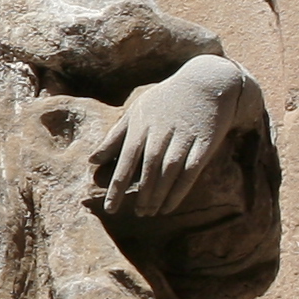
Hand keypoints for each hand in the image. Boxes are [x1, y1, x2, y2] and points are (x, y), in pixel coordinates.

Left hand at [93, 57, 259, 216]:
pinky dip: (179, 191)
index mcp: (141, 126)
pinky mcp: (204, 144)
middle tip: (135, 214)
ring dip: (158, 195)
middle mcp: (161, 134)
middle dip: (140, 194)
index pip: (125, 161)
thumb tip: (92, 160)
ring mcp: (184, 139)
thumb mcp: (136, 112)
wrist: (206, 84)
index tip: (110, 208)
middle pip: (148, 170)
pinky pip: (191, 172)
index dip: (117, 186)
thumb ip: (114, 137)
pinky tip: (170, 206)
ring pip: (169, 173)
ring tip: (149, 212)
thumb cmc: (165, 100)